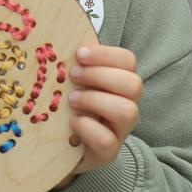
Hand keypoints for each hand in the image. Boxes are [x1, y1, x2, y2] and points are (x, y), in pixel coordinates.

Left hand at [54, 44, 142, 188]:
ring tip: (72, 100)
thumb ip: (72, 63)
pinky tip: (72, 122)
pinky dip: (88, 127)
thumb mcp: (70, 82)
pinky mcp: (107, 153)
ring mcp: (119, 131)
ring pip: (128, 111)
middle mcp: (125, 105)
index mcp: (118, 82)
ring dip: (96, 100)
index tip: (79, 53)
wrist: (58, 147)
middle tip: (74, 75)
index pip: (128, 60)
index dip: (105, 54)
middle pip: (134, 84)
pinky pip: (108, 140)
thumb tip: (57, 37)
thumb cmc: (66, 106)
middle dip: (100, 76)